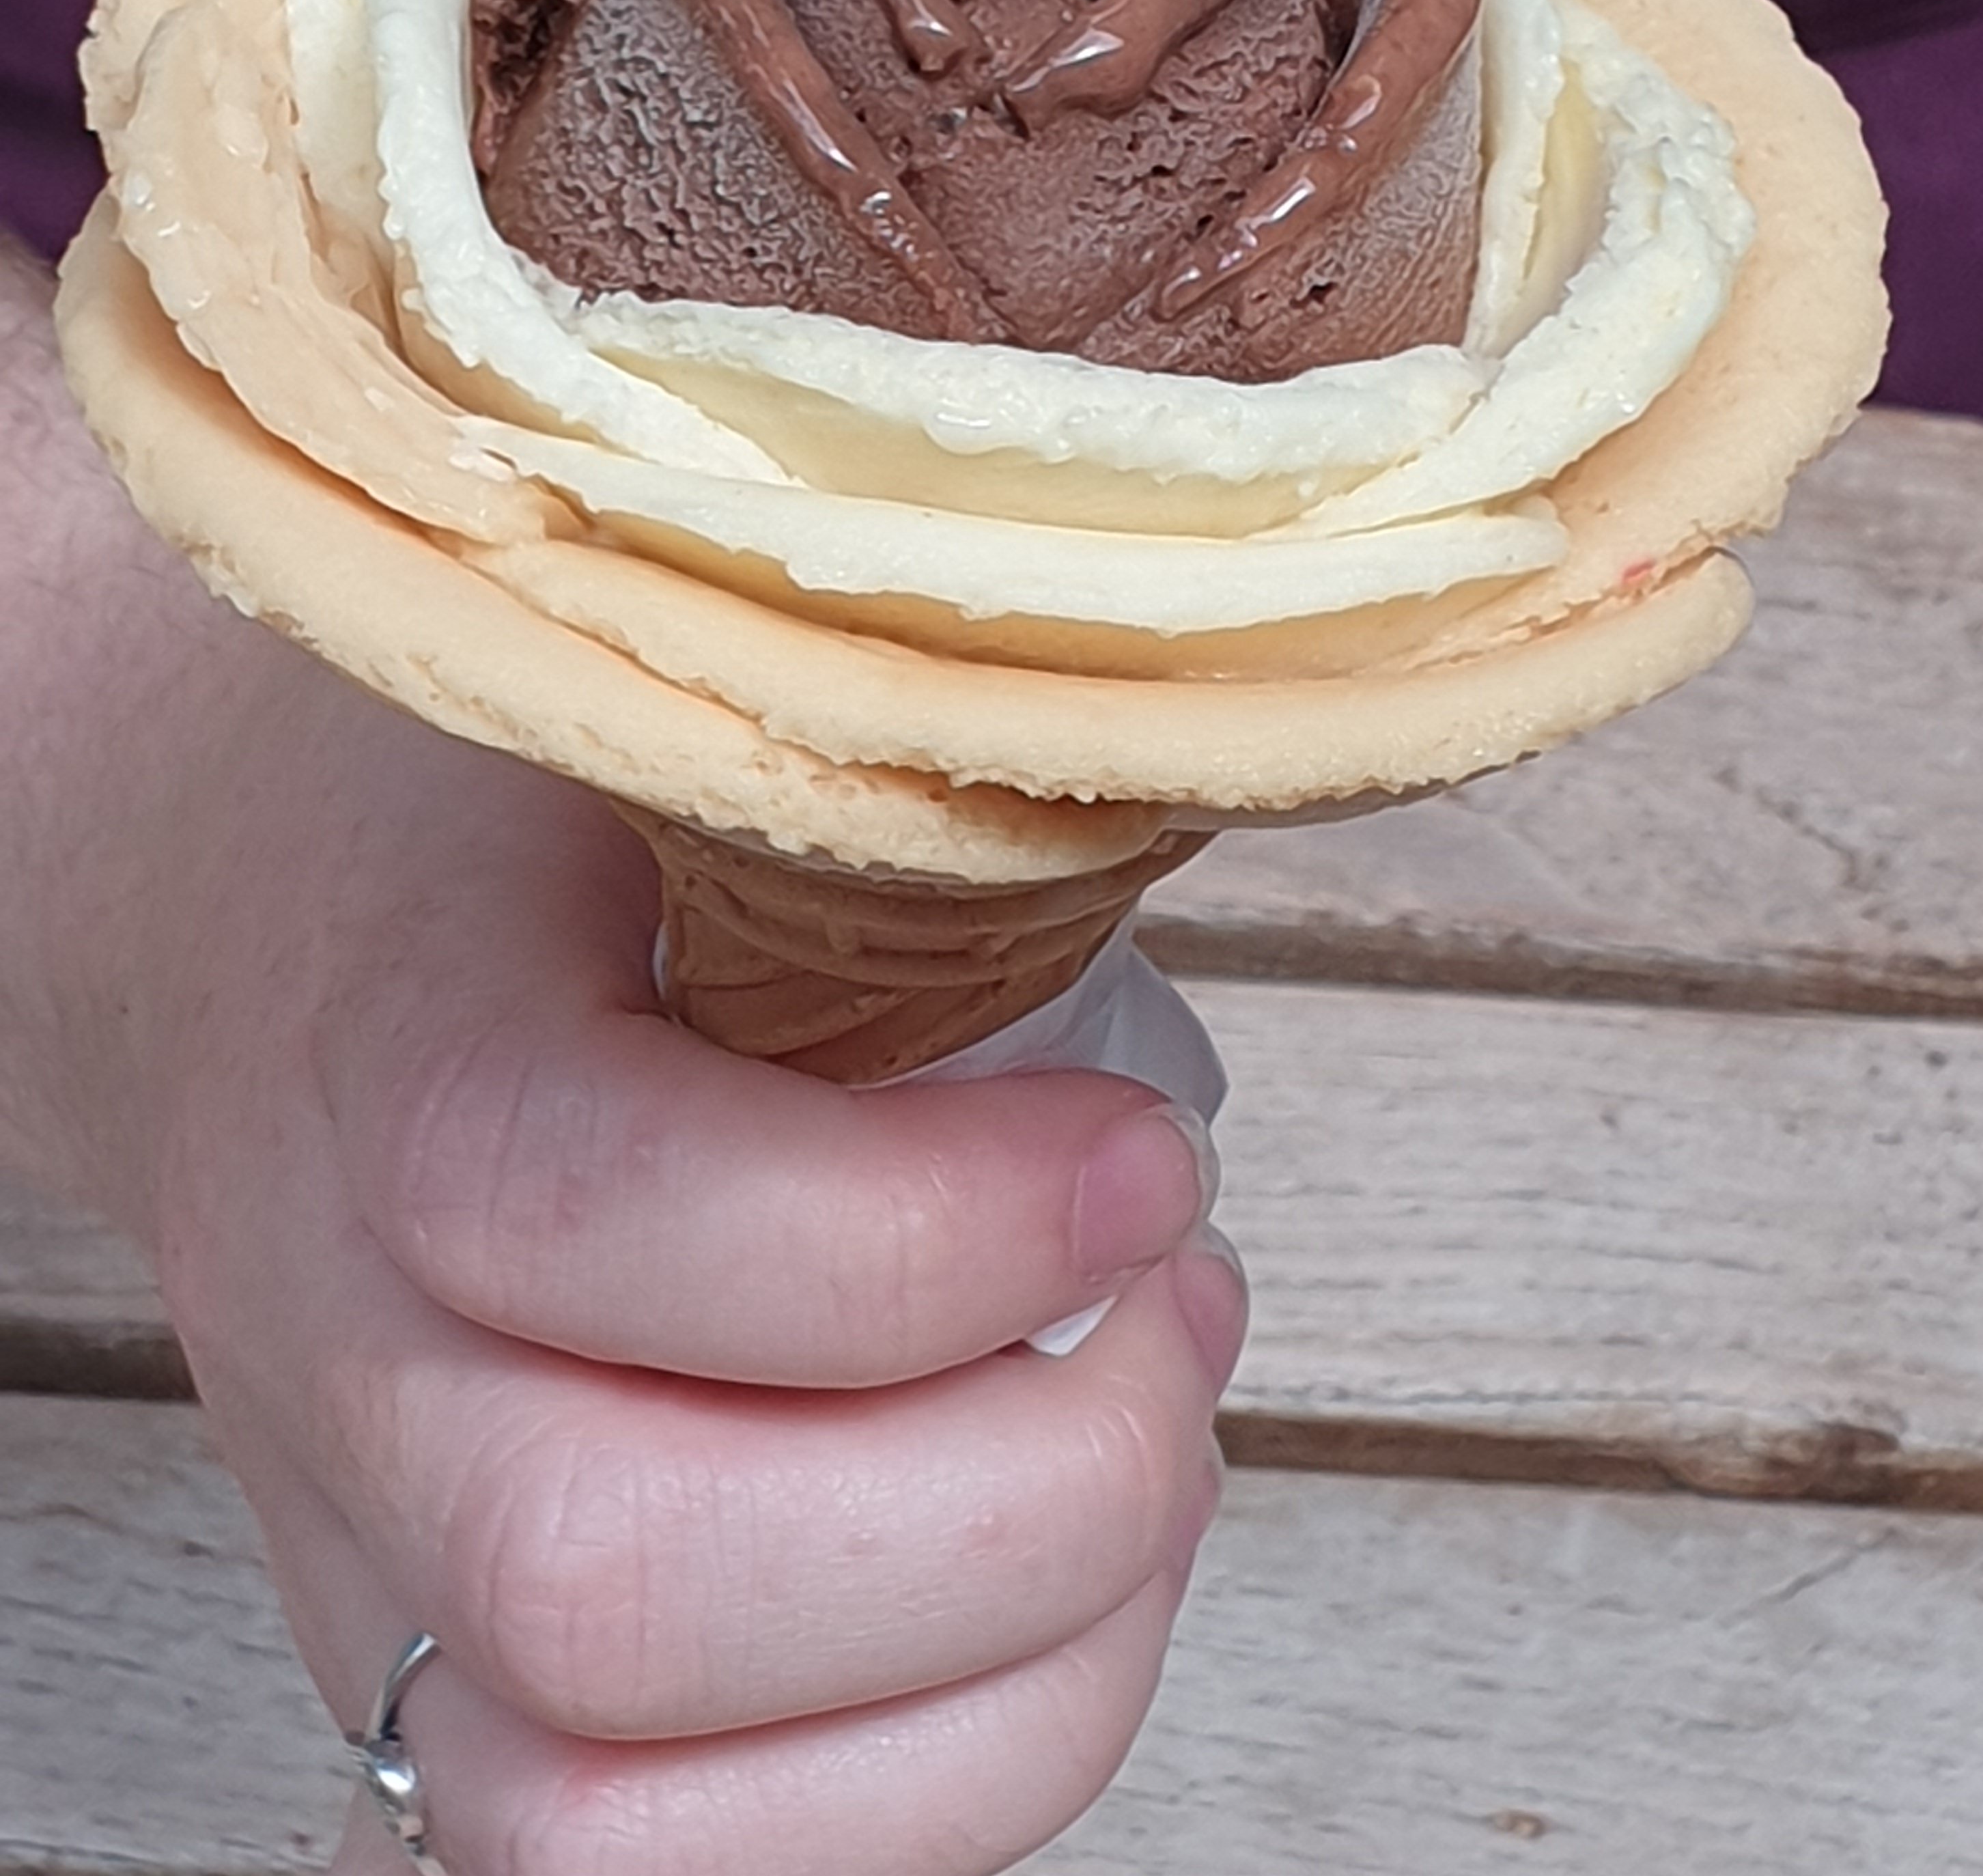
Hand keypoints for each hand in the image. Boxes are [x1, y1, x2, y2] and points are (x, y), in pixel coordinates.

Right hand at [1, 252, 1240, 1874]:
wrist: (272, 957)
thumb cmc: (525, 829)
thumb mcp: (670, 720)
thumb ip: (874, 770)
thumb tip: (1206, 764)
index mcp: (387, 1052)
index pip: (583, 1209)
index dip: (923, 1229)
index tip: (1147, 1153)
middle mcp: (343, 1352)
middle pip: (620, 1581)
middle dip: (1025, 1491)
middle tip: (1181, 1295)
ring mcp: (376, 1564)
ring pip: (635, 1819)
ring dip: (1015, 1671)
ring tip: (1150, 1429)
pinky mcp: (456, 1687)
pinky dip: (944, 1776)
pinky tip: (1063, 1573)